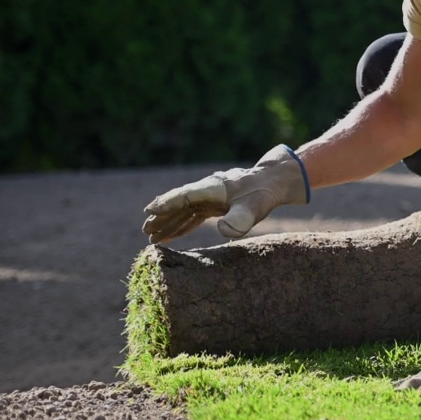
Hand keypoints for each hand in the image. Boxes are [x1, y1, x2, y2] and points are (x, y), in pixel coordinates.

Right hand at [142, 144, 309, 242]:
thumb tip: (222, 231)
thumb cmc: (263, 194)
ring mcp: (209, 197)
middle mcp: (207, 190)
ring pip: (184, 210)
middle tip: (146, 230)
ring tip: (152, 237)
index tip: (150, 212)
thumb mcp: (255, 208)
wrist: (274, 182)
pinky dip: (181, 225)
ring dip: (169, 222)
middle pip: (179, 203)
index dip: (167, 204)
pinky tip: (170, 235)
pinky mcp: (214, 204)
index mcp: (212, 187)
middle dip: (162, 216)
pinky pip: (193, 215)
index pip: (185, 196)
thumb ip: (240, 220)